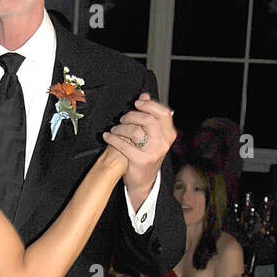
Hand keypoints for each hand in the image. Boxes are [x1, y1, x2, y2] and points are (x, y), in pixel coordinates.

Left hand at [102, 93, 176, 207]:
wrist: (144, 181)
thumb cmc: (147, 155)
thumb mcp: (152, 135)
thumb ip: (149, 115)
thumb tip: (145, 95)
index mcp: (169, 134)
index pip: (164, 113)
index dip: (149, 105)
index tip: (137, 103)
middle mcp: (164, 143)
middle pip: (149, 120)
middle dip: (133, 116)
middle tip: (123, 118)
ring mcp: (153, 152)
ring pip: (136, 132)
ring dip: (122, 127)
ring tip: (115, 129)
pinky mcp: (141, 161)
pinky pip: (124, 145)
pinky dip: (113, 138)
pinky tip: (107, 136)